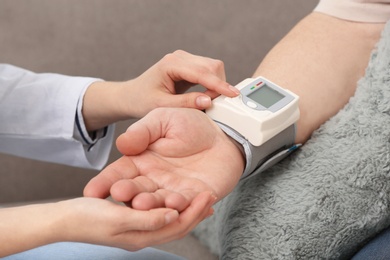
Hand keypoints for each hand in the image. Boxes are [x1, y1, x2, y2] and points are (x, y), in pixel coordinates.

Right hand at [55, 193, 214, 250]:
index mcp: (139, 235)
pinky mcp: (132, 219)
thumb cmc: (84, 217)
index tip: (206, 198)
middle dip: (194, 212)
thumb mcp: (116, 218)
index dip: (192, 214)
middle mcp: (142, 234)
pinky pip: (158, 215)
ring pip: (169, 221)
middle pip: (175, 226)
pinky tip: (180, 199)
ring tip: (204, 199)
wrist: (60, 220)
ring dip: (187, 210)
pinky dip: (174, 207)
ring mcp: (138, 228)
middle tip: (211, 198)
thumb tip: (172, 217)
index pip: (173, 227)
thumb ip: (146, 219)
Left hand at [82, 50, 238, 130]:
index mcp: (171, 64)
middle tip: (214, 105)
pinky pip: (208, 71)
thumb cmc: (142, 101)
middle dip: (219, 85)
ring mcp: (185, 60)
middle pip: (212, 66)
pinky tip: (207, 96)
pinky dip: (212, 83)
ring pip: (213, 67)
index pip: (202, 72)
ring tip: (208, 102)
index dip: (219, 85)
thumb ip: (186, 103)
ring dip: (216, 84)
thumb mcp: (162, 106)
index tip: (232, 94)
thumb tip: (209, 100)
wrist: (132, 96)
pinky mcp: (188, 66)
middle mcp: (179, 57)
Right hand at [84, 108, 244, 211]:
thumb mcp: (163, 119)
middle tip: (119, 193)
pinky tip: (175, 203)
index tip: (92, 192)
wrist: (223, 132)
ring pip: (158, 202)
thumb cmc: (191, 124)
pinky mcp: (193, 197)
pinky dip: (180, 206)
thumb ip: (142, 131)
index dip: (105, 182)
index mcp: (141, 161)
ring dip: (150, 204)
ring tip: (143, 203)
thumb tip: (121, 145)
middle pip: (136, 191)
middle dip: (127, 194)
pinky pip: (184, 205)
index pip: (119, 174)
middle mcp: (153, 179)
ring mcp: (172, 190)